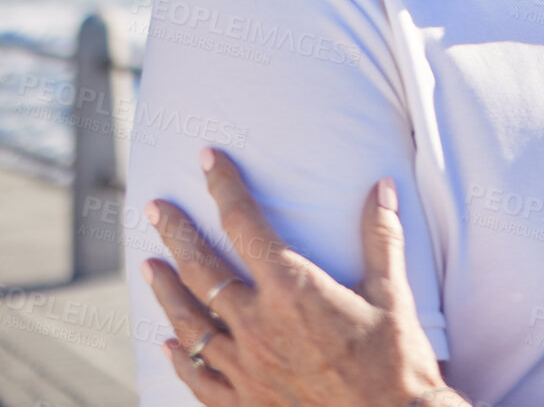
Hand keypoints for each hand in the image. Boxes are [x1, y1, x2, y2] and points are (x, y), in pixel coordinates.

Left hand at [142, 147, 466, 406]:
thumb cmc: (394, 362)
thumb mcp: (392, 294)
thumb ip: (380, 237)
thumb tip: (382, 187)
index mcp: (291, 289)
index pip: (245, 223)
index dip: (224, 186)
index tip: (208, 160)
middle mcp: (257, 324)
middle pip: (201, 268)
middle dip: (176, 232)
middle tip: (156, 209)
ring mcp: (244, 366)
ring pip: (189, 321)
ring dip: (166, 289)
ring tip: (149, 266)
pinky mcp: (243, 402)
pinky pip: (198, 375)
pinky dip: (180, 356)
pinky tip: (169, 343)